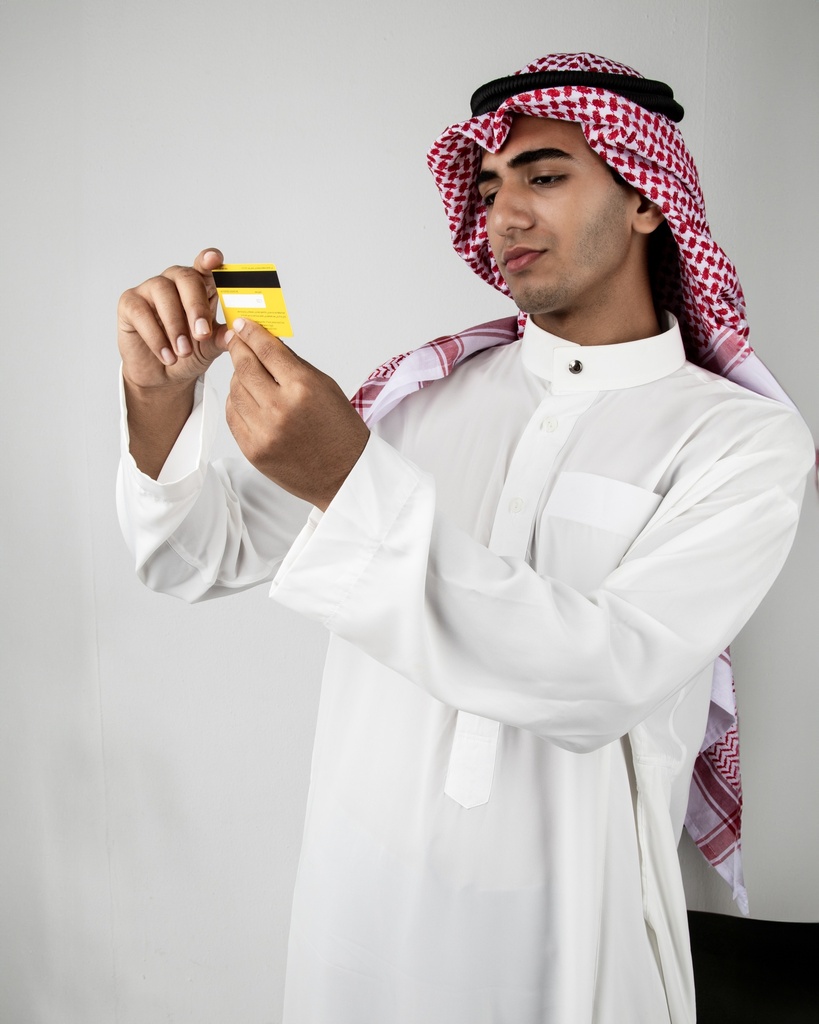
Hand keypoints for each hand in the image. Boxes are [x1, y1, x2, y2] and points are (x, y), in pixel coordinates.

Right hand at [117, 247, 228, 392]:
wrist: (162, 376)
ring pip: (163, 293)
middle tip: (201, 334)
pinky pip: (141, 312)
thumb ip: (221, 337)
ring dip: (175, 325)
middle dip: (196, 306)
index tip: (214, 260)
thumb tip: (235, 332)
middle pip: (185, 278)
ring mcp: (150, 289)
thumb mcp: (209, 347)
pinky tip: (167, 356)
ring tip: (184, 352)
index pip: (204, 266)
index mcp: (199, 285)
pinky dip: (156, 337)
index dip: (209, 260)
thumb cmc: (188, 354)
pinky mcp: (129, 303)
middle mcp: (174, 281)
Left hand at [225, 318, 369, 509]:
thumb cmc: (339, 430)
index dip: (250, 332)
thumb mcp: (324, 386)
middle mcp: (280, 409)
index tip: (242, 324)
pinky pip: (233, 415)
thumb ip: (292, 364)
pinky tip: (249, 400)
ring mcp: (263, 432)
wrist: (344, 473)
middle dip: (238, 350)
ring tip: (250, 377)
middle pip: (244, 367)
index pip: (266, 349)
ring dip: (238, 378)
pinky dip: (237, 403)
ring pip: (234, 391)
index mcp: (303, 388)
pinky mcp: (253, 450)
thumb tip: (265, 342)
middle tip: (236, 341)